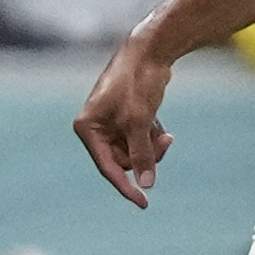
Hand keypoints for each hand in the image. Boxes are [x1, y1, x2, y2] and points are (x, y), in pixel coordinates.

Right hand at [73, 33, 175, 208]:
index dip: (126, 186)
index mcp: (88, 127)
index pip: (107, 166)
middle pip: (123, 160)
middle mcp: (96, 126)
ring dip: (151, 145)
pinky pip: (139, 139)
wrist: (150, 50)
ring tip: (165, 132)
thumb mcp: (139, 123)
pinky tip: (159, 121)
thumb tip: (146, 184)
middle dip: (146, 154)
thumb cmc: (137, 82)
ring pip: (134, 151)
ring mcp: (111, 121)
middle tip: (167, 142)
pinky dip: (151, 135)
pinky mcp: (125, 116)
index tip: (144, 203)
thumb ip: (141, 155)